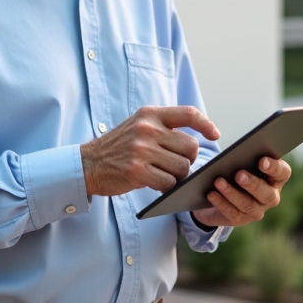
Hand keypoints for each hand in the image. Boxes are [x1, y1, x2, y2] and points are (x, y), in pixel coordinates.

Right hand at [81, 106, 220, 195]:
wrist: (87, 164)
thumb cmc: (119, 148)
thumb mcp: (138, 126)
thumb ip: (164, 128)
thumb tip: (196, 142)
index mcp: (150, 115)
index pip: (188, 113)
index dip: (206, 124)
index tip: (215, 134)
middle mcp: (147, 129)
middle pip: (190, 147)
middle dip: (188, 160)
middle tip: (176, 165)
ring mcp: (141, 150)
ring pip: (182, 167)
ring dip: (177, 176)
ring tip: (164, 175)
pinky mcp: (137, 171)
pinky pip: (168, 183)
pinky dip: (166, 188)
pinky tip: (156, 185)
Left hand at [191, 156, 291, 228]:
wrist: (221, 189)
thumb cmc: (236, 167)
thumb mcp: (242, 158)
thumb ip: (243, 154)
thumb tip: (233, 151)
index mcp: (276, 177)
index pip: (283, 172)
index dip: (274, 167)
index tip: (262, 161)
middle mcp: (271, 195)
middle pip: (267, 193)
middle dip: (252, 184)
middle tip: (238, 174)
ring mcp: (258, 210)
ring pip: (249, 205)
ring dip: (232, 193)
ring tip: (218, 182)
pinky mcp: (242, 219)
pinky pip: (233, 214)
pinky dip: (221, 203)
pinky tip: (211, 194)